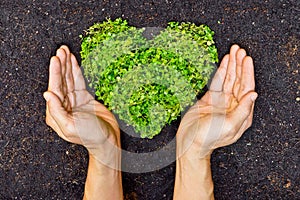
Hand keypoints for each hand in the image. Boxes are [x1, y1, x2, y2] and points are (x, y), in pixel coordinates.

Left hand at [44, 46, 120, 163]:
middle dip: (60, 65)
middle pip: (61, 81)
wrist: (107, 139)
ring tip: (65, 51)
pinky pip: (79, 82)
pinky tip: (73, 61)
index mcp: (56, 113)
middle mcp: (63, 106)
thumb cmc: (89, 136)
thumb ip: (56, 111)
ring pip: (69, 79)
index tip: (56, 59)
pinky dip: (76, 71)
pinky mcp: (84, 98)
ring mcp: (74, 101)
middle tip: (61, 50)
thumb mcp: (70, 126)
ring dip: (67, 65)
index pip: (54, 89)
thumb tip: (47, 94)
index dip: (55, 73)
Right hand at [177, 44, 257, 158]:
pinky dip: (221, 71)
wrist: (190, 142)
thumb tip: (254, 94)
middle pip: (239, 81)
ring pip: (229, 79)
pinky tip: (224, 62)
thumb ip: (243, 110)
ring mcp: (221, 101)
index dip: (247, 73)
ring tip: (233, 51)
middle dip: (240, 65)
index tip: (246, 59)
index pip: (247, 88)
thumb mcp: (230, 125)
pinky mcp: (210, 99)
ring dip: (232, 65)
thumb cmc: (209, 138)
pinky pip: (217, 82)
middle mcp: (234, 105)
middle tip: (239, 50)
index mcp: (242, 113)